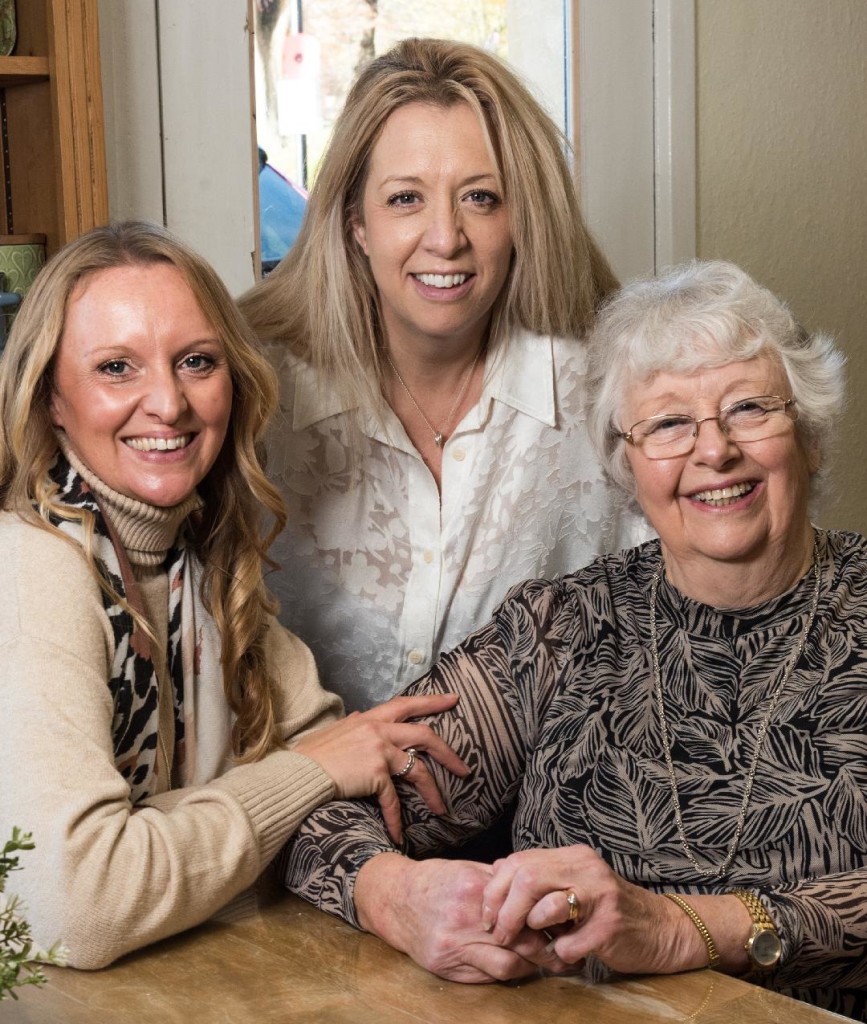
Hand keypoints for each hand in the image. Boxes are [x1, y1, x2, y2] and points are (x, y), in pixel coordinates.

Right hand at [292, 693, 468, 843]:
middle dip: (448, 752)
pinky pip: (393, 799)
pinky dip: (396, 818)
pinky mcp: (375, 773)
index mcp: (368, 718)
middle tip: (465, 769)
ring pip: (418, 770)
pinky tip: (398, 834)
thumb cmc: (309, 757)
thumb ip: (351, 725)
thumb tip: (358, 715)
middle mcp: (377, 729)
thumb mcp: (333, 732)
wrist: (296, 774)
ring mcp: (378, 750)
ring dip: (432, 792)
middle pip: (424, 735)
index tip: (453, 700)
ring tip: (442, 810)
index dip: (431, 702)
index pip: (405, 704)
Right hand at [355, 854, 569, 982]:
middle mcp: (466, 919)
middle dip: (549, 951)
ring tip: (547, 964)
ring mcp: (455, 946)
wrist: (394, 899)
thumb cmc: (434, 881)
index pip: (524, 909)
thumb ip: (499, 879)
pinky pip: (487, 977)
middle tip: (568, 954)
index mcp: (475, 889)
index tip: (566, 924)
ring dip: (531, 967)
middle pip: (522, 941)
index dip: (549, 919)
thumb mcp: (466, 870)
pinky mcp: (446, 966)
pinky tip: (516, 968)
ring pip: (508, 965)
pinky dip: (506, 973)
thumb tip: (535, 887)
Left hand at [481, 845, 710, 975]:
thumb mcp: (573, 886)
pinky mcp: (611, 924)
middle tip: (499, 934)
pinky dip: (560, 954)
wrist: (662, 929)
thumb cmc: (607, 912)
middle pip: (526, 879)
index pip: (518, 862)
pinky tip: (567, 955)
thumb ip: (540, 879)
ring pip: (545, 907)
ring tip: (535, 945)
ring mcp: (601, 894)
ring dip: (532, 932)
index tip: (487, 915)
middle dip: (504, 911)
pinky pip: (569, 943)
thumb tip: (494, 870)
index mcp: (572, 856)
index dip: (494, 890)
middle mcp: (585, 867)